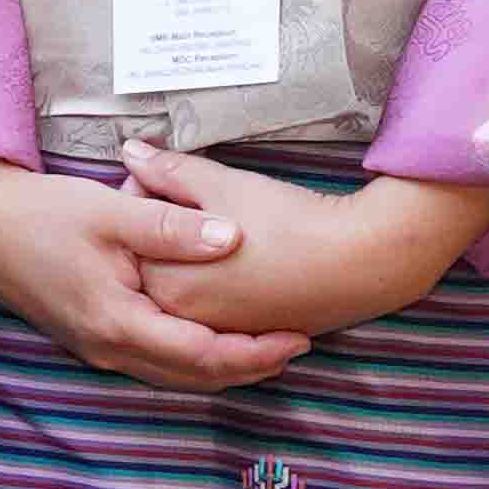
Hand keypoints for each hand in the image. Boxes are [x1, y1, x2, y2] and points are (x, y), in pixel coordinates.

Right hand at [0, 156, 304, 395]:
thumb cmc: (39, 213)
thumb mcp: (110, 211)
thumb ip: (173, 226)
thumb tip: (234, 237)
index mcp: (118, 322)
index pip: (205, 356)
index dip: (256, 351)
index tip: (299, 337)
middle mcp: (108, 348)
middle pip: (193, 377)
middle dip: (248, 366)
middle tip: (295, 346)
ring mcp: (95, 348)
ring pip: (173, 376)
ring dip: (221, 368)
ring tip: (265, 348)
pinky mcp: (88, 338)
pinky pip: (152, 363)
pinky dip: (191, 359)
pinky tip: (210, 340)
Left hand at [131, 153, 488, 344]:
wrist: (360, 261)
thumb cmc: (288, 220)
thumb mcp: (221, 184)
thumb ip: (168, 171)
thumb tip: (128, 152)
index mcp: (164, 281)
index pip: (132, 234)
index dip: (148, 196)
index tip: (172, 177)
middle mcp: (181, 318)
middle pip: (154, 263)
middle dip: (165, 229)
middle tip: (199, 196)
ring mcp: (213, 332)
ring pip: (184, 285)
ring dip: (190, 256)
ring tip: (226, 223)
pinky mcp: (245, 336)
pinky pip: (213, 306)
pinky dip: (216, 280)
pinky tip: (242, 253)